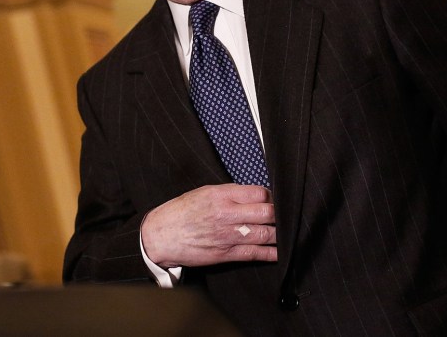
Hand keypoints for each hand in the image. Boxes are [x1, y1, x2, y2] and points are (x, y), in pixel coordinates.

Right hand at [140, 184, 276, 267]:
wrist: (161, 236)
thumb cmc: (180, 212)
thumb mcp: (203, 193)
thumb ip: (228, 193)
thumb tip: (252, 195)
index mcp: (220, 195)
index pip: (259, 193)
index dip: (271, 196)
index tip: (274, 199)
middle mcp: (226, 214)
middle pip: (267, 212)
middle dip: (279, 214)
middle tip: (284, 215)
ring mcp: (228, 235)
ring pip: (266, 234)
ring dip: (280, 234)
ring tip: (286, 232)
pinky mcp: (226, 254)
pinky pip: (255, 253)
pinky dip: (271, 253)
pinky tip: (280, 251)